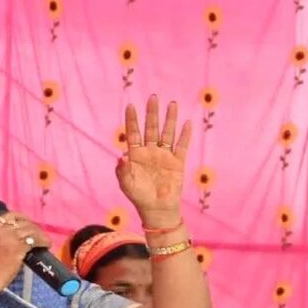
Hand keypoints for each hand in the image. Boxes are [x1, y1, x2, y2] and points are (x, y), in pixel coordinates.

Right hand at [0, 211, 49, 297]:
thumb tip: (17, 236)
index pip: (9, 216)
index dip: (22, 218)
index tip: (28, 224)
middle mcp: (0, 230)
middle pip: (22, 222)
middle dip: (33, 227)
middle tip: (38, 234)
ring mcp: (9, 238)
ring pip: (31, 229)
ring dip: (40, 234)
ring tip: (44, 241)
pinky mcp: (18, 247)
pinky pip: (35, 240)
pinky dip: (43, 241)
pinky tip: (46, 245)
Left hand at [117, 95, 191, 227]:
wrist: (157, 209)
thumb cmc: (139, 197)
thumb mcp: (127, 184)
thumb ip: (123, 171)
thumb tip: (121, 156)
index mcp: (136, 155)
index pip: (133, 133)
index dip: (132, 120)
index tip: (130, 106)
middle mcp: (150, 152)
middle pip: (151, 128)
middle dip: (152, 113)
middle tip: (153, 97)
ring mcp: (164, 156)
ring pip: (167, 133)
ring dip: (170, 119)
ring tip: (172, 104)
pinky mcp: (177, 162)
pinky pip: (181, 146)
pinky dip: (184, 135)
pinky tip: (186, 123)